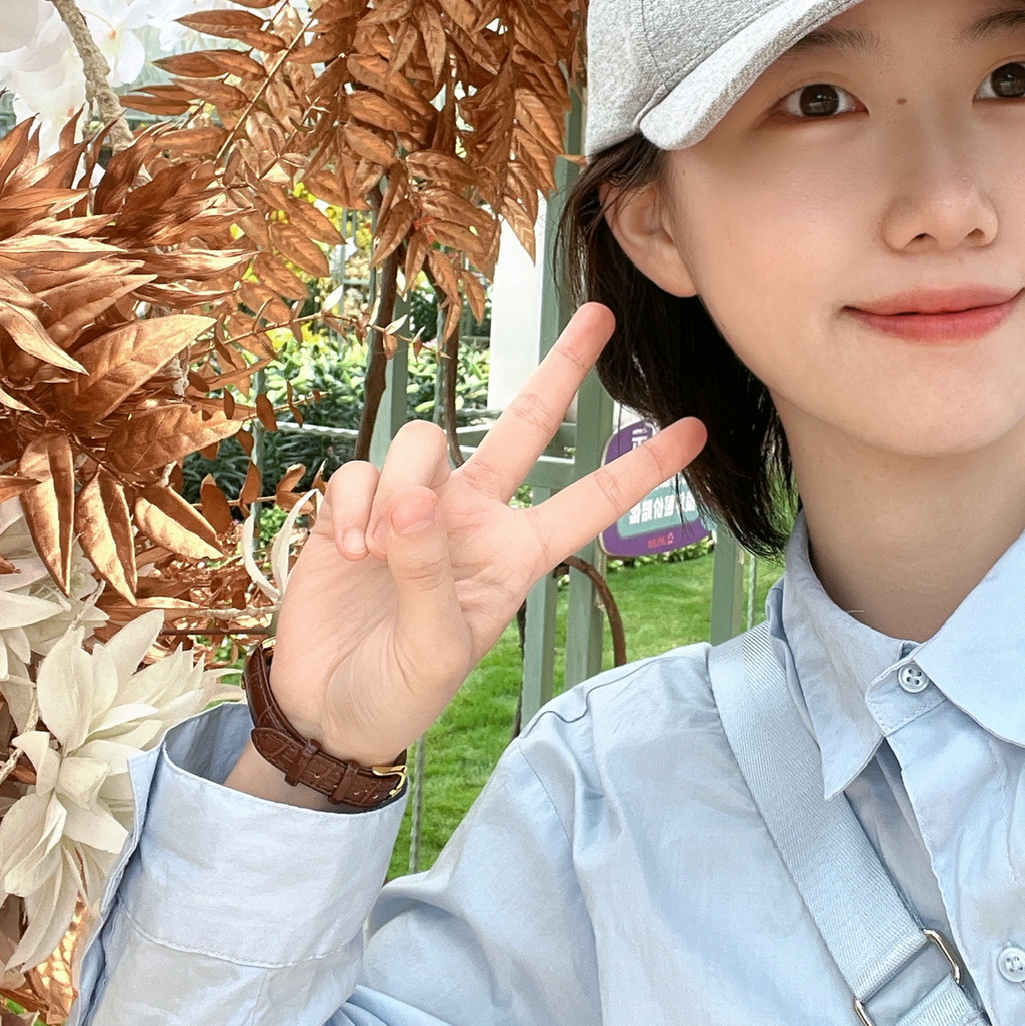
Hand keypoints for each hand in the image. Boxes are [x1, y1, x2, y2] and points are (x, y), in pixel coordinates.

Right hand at [231, 303, 703, 801]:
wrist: (328, 710)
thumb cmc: (398, 692)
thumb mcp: (435, 651)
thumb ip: (431, 575)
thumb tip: (415, 501)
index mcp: (516, 555)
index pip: (589, 502)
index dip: (641, 467)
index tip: (695, 429)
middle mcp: (474, 517)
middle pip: (526, 425)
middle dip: (562, 368)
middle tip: (601, 315)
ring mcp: (415, 506)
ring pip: (426, 440)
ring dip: (400, 485)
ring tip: (377, 553)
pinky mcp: (355, 507)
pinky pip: (360, 471)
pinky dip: (354, 504)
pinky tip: (347, 551)